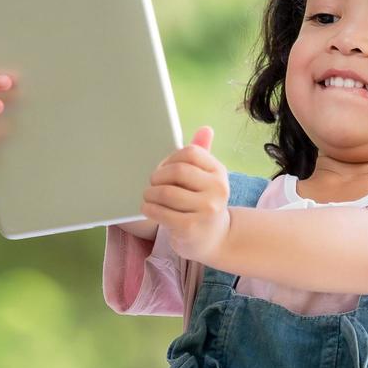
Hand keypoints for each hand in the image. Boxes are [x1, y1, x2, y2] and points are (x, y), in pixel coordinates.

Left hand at [141, 126, 229, 264]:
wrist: (215, 239)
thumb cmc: (204, 204)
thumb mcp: (207, 179)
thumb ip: (202, 154)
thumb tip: (205, 129)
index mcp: (219, 172)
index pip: (190, 153)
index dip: (170, 158)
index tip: (163, 169)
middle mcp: (217, 189)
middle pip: (177, 171)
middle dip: (157, 176)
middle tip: (152, 183)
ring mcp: (206, 210)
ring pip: (166, 192)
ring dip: (150, 194)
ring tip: (148, 197)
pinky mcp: (190, 227)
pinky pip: (160, 212)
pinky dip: (149, 208)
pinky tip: (148, 209)